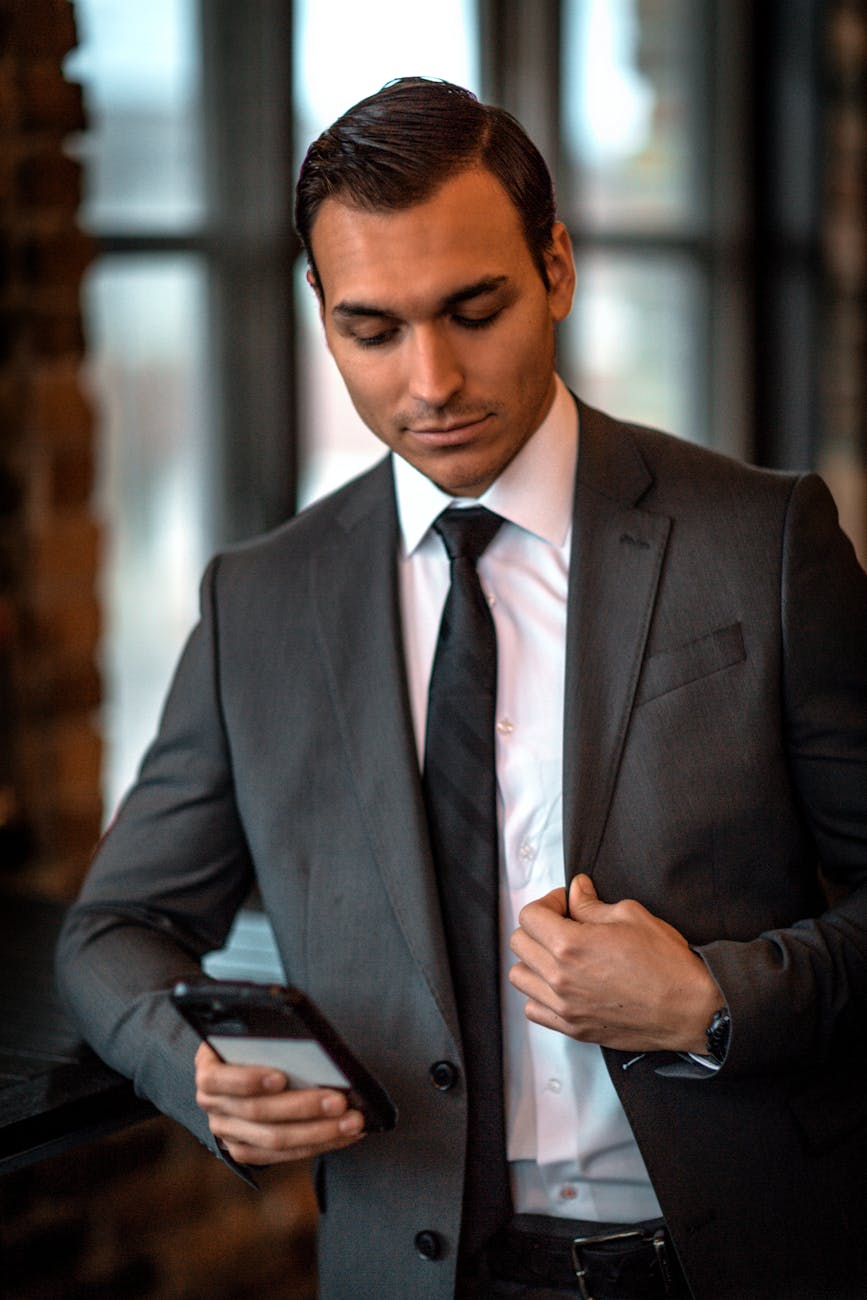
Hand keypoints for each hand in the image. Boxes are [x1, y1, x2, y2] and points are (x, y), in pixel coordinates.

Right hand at [194, 1041, 365, 1164]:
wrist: (238, 1066)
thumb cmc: (253, 1041)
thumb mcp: (252, 1032)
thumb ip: (270, 1036)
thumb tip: (312, 1044)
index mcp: (209, 1069)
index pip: (219, 1079)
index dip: (248, 1080)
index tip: (280, 1077)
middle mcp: (213, 1105)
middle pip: (258, 1112)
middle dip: (303, 1108)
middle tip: (340, 1101)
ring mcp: (227, 1132)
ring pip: (274, 1139)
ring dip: (319, 1132)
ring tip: (352, 1121)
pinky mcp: (246, 1151)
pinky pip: (283, 1156)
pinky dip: (318, 1145)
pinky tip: (345, 1134)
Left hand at [508, 873, 721, 1052]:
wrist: (690, 1009)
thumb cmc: (667, 964)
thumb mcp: (630, 916)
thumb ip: (591, 903)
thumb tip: (576, 891)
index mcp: (570, 945)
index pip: (529, 916)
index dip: (548, 902)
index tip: (566, 904)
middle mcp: (560, 978)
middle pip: (519, 943)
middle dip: (538, 926)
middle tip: (563, 924)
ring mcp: (565, 1007)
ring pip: (520, 977)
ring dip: (534, 960)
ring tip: (559, 955)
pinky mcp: (574, 1028)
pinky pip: (533, 1010)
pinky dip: (539, 995)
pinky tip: (561, 985)